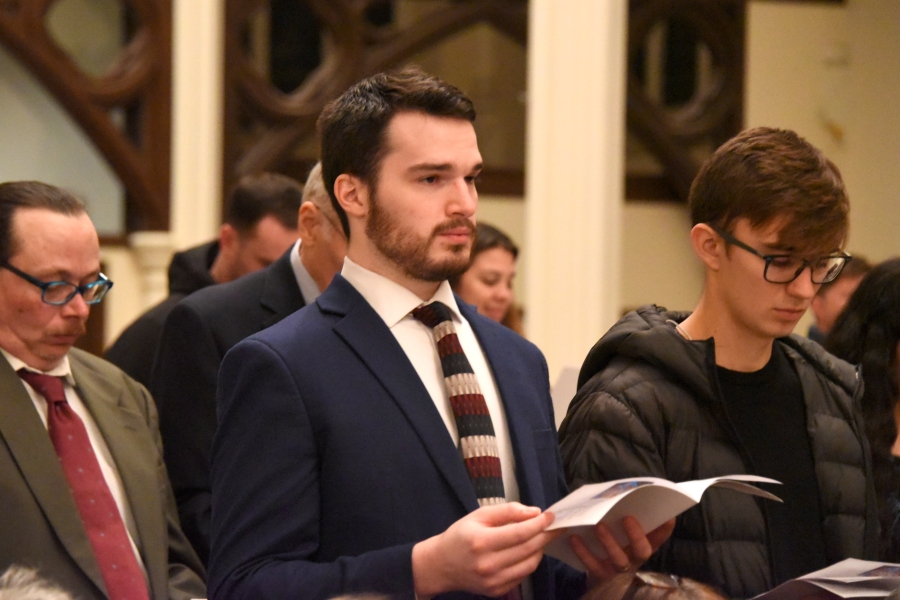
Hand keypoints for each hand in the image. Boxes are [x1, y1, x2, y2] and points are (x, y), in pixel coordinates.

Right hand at [411, 502, 563, 598]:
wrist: (441, 565)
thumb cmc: (460, 536)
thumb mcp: (478, 516)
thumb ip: (507, 511)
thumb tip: (534, 512)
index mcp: (482, 541)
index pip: (520, 533)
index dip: (539, 524)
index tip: (551, 516)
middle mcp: (488, 564)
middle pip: (528, 548)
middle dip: (545, 535)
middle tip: (554, 525)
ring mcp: (493, 581)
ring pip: (530, 564)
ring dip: (539, 549)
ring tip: (539, 537)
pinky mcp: (497, 591)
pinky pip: (523, 575)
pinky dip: (530, 561)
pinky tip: (526, 551)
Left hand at [570, 517, 674, 584]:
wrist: (593, 567)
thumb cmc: (609, 538)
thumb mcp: (618, 527)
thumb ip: (620, 512)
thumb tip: (618, 488)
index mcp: (642, 545)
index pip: (658, 538)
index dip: (664, 529)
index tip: (669, 517)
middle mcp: (634, 559)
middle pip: (642, 552)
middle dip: (636, 535)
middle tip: (627, 517)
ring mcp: (618, 570)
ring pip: (619, 560)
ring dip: (609, 542)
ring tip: (599, 525)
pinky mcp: (601, 576)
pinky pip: (593, 566)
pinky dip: (583, 552)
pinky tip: (574, 538)